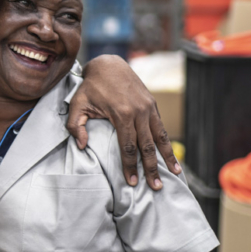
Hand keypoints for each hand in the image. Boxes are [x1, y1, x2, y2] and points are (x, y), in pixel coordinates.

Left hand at [68, 55, 180, 189]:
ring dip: (167, 158)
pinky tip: (171, 156)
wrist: (108, 64)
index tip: (132, 182)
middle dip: (151, 168)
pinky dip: (167, 143)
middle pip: (147, 146)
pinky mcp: (152, 104)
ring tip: (175, 175)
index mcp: (121, 114)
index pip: (128, 146)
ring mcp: (148, 107)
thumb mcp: (77, 104)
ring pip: (160, 138)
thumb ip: (76, 126)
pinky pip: (161, 128)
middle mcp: (139, 112)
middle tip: (156, 187)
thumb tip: (82, 146)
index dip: (130, 166)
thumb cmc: (90, 87)